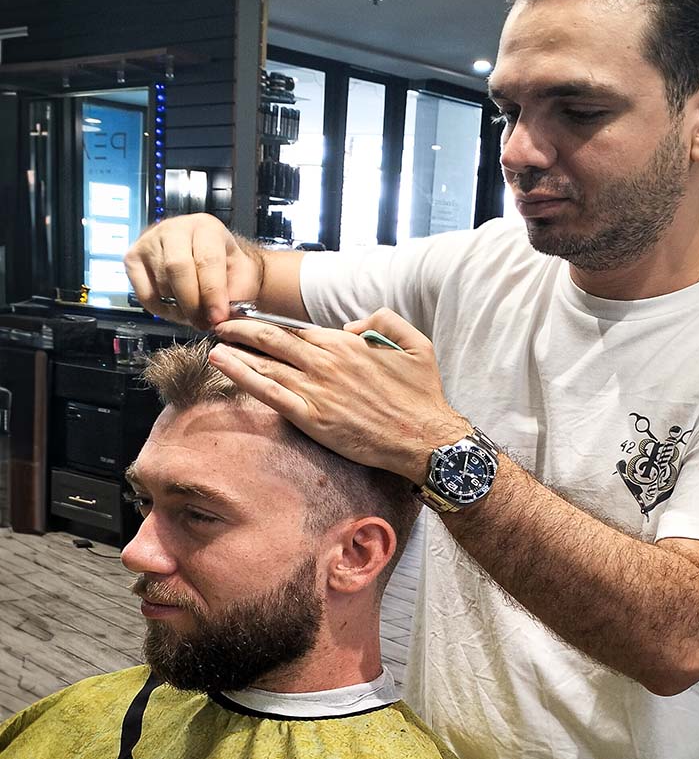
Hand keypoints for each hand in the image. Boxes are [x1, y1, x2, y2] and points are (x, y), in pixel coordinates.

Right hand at [124, 215, 262, 328]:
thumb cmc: (225, 265)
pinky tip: (178, 310)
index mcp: (205, 226)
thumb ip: (238, 292)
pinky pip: (145, 295)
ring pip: (162, 284)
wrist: (206, 255)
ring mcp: (149, 242)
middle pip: (177, 268)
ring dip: (181, 309)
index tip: (218, 317)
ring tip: (197, 315)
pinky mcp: (132, 259)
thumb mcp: (242, 273)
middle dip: (192, 303)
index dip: (212, 292)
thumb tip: (223, 317)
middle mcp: (174, 228)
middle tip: (204, 323)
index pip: (206, 259)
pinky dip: (163, 310)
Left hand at [208, 307, 469, 481]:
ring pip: (265, 363)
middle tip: (220, 324)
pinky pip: (269, 393)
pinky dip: (242, 376)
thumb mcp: (415, 342)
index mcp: (346, 344)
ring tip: (213, 342)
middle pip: (272, 340)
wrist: (425, 438)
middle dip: (242, 329)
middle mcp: (326, 363)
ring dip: (235, 350)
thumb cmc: (421, 394)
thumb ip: (384, 320)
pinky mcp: (312, 418)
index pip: (296, 328)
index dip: (269, 323)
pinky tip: (223, 365)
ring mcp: (316, 391)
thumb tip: (350, 324)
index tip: (250, 320)